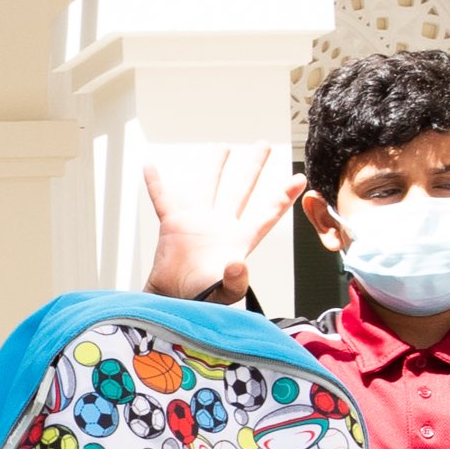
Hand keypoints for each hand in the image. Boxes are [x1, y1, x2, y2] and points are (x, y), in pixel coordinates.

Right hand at [144, 145, 305, 302]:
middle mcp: (221, 226)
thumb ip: (235, 282)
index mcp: (239, 240)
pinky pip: (163, 199)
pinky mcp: (173, 225)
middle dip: (254, 167)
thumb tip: (238, 265)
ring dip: (215, 166)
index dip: (283, 196)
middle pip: (242, 190)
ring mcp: (198, 223)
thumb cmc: (200, 300)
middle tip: (263, 146)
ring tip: (222, 148)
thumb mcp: (225, 294)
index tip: (299, 179)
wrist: (172, 302)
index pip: (267, 214)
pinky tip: (151, 167)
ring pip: (209, 186)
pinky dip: (155, 183)